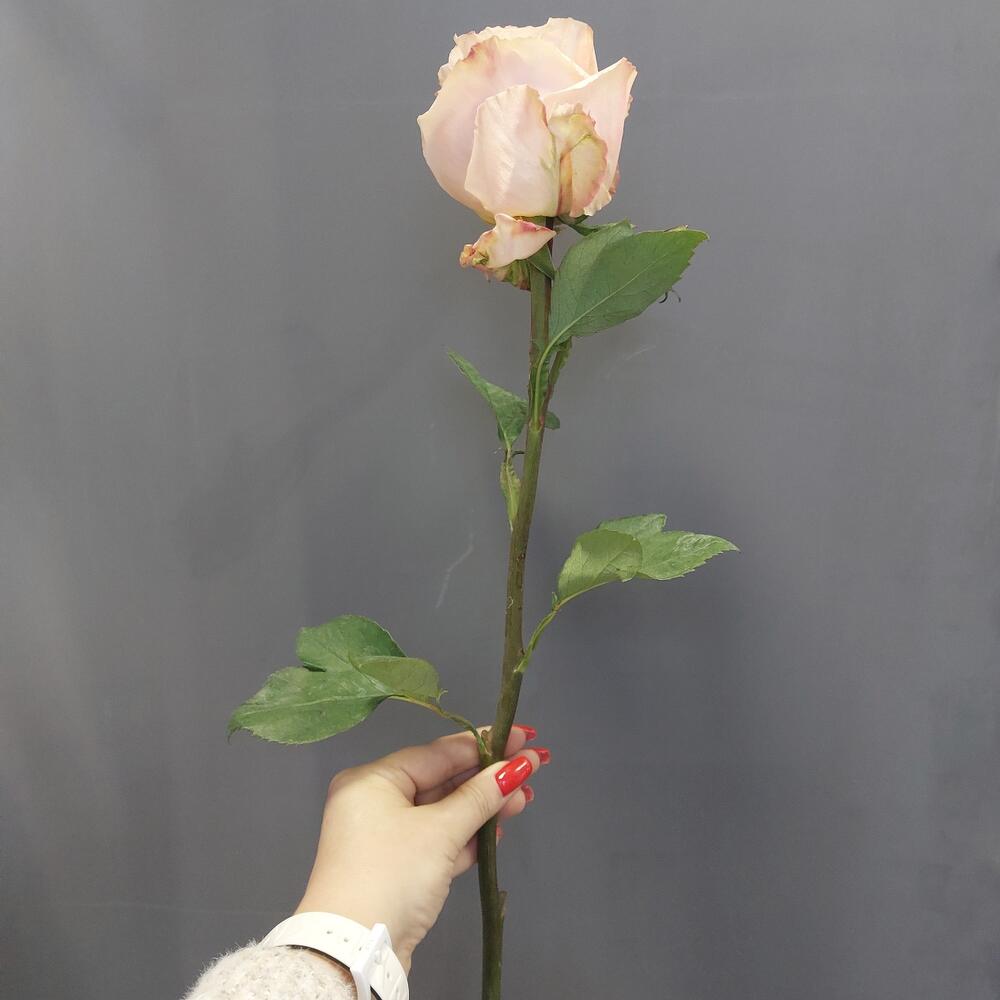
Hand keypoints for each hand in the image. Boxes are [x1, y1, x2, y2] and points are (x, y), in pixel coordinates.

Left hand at [294, 724, 548, 972]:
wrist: (355, 951)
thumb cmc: (392, 874)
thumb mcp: (440, 831)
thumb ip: (480, 797)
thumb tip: (517, 767)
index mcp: (373, 780)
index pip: (437, 753)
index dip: (483, 745)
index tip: (523, 738)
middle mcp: (375, 802)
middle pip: (442, 781)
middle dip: (488, 778)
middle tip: (533, 768)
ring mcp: (386, 838)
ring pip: (444, 812)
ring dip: (483, 807)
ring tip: (524, 799)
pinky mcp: (398, 869)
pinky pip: (438, 840)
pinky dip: (467, 836)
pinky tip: (498, 829)